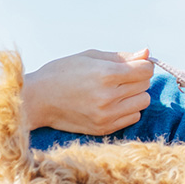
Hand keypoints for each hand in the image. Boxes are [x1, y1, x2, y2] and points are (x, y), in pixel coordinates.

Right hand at [23, 49, 155, 135]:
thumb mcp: (90, 57)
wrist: (37, 99)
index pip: (146, 70)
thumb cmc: (62, 73)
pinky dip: (127, 109)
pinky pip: (133, 117)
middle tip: (119, 77)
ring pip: (143, 102)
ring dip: (135, 95)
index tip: (133, 65)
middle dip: (137, 78)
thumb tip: (147, 54)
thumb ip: (121, 57)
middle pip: (145, 85)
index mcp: (105, 75)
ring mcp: (106, 116)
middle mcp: (108, 97)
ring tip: (116, 91)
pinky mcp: (104, 129)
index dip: (142, 65)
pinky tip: (111, 104)